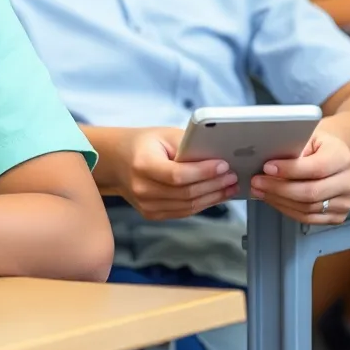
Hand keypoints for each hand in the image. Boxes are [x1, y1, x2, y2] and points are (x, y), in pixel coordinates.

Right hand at [118, 127, 238, 219]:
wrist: (117, 160)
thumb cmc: (143, 145)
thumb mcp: (164, 135)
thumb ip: (189, 145)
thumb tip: (218, 156)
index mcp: (142, 164)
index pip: (177, 175)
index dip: (203, 172)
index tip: (223, 165)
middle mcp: (141, 188)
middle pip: (186, 193)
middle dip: (214, 185)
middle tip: (232, 176)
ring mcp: (145, 204)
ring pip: (188, 206)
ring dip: (213, 197)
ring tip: (229, 187)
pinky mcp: (151, 213)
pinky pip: (183, 212)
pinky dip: (202, 204)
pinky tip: (215, 195)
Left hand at [250, 132, 349, 224]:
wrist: (333, 157)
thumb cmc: (315, 146)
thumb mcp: (306, 138)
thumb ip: (292, 148)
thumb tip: (266, 160)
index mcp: (342, 158)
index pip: (316, 168)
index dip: (289, 170)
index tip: (266, 167)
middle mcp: (348, 182)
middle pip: (311, 192)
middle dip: (278, 188)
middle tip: (256, 182)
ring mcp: (345, 202)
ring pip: (307, 208)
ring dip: (279, 200)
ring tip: (259, 190)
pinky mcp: (338, 216)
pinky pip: (308, 218)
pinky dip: (286, 209)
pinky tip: (273, 199)